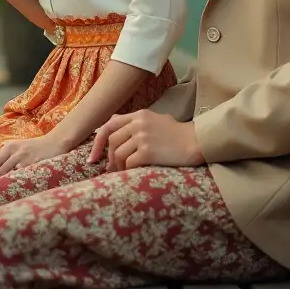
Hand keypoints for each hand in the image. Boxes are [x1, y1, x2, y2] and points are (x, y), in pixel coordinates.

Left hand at [0, 132, 71, 184]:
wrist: (55, 142)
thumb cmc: (35, 147)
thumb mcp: (19, 147)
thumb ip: (7, 156)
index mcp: (9, 147)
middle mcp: (15, 152)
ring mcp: (24, 159)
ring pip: (9, 175)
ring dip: (2, 186)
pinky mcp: (34, 165)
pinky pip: (22, 177)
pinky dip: (16, 185)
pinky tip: (13, 192)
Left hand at [89, 110, 203, 171]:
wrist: (196, 142)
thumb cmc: (177, 133)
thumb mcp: (155, 119)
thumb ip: (134, 121)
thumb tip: (112, 121)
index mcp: (139, 114)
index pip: (109, 124)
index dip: (98, 141)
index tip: (93, 156)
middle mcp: (138, 123)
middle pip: (112, 140)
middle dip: (108, 157)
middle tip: (111, 169)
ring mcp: (143, 137)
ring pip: (118, 153)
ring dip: (118, 166)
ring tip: (123, 173)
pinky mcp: (148, 151)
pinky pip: (129, 163)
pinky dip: (128, 171)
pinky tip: (133, 174)